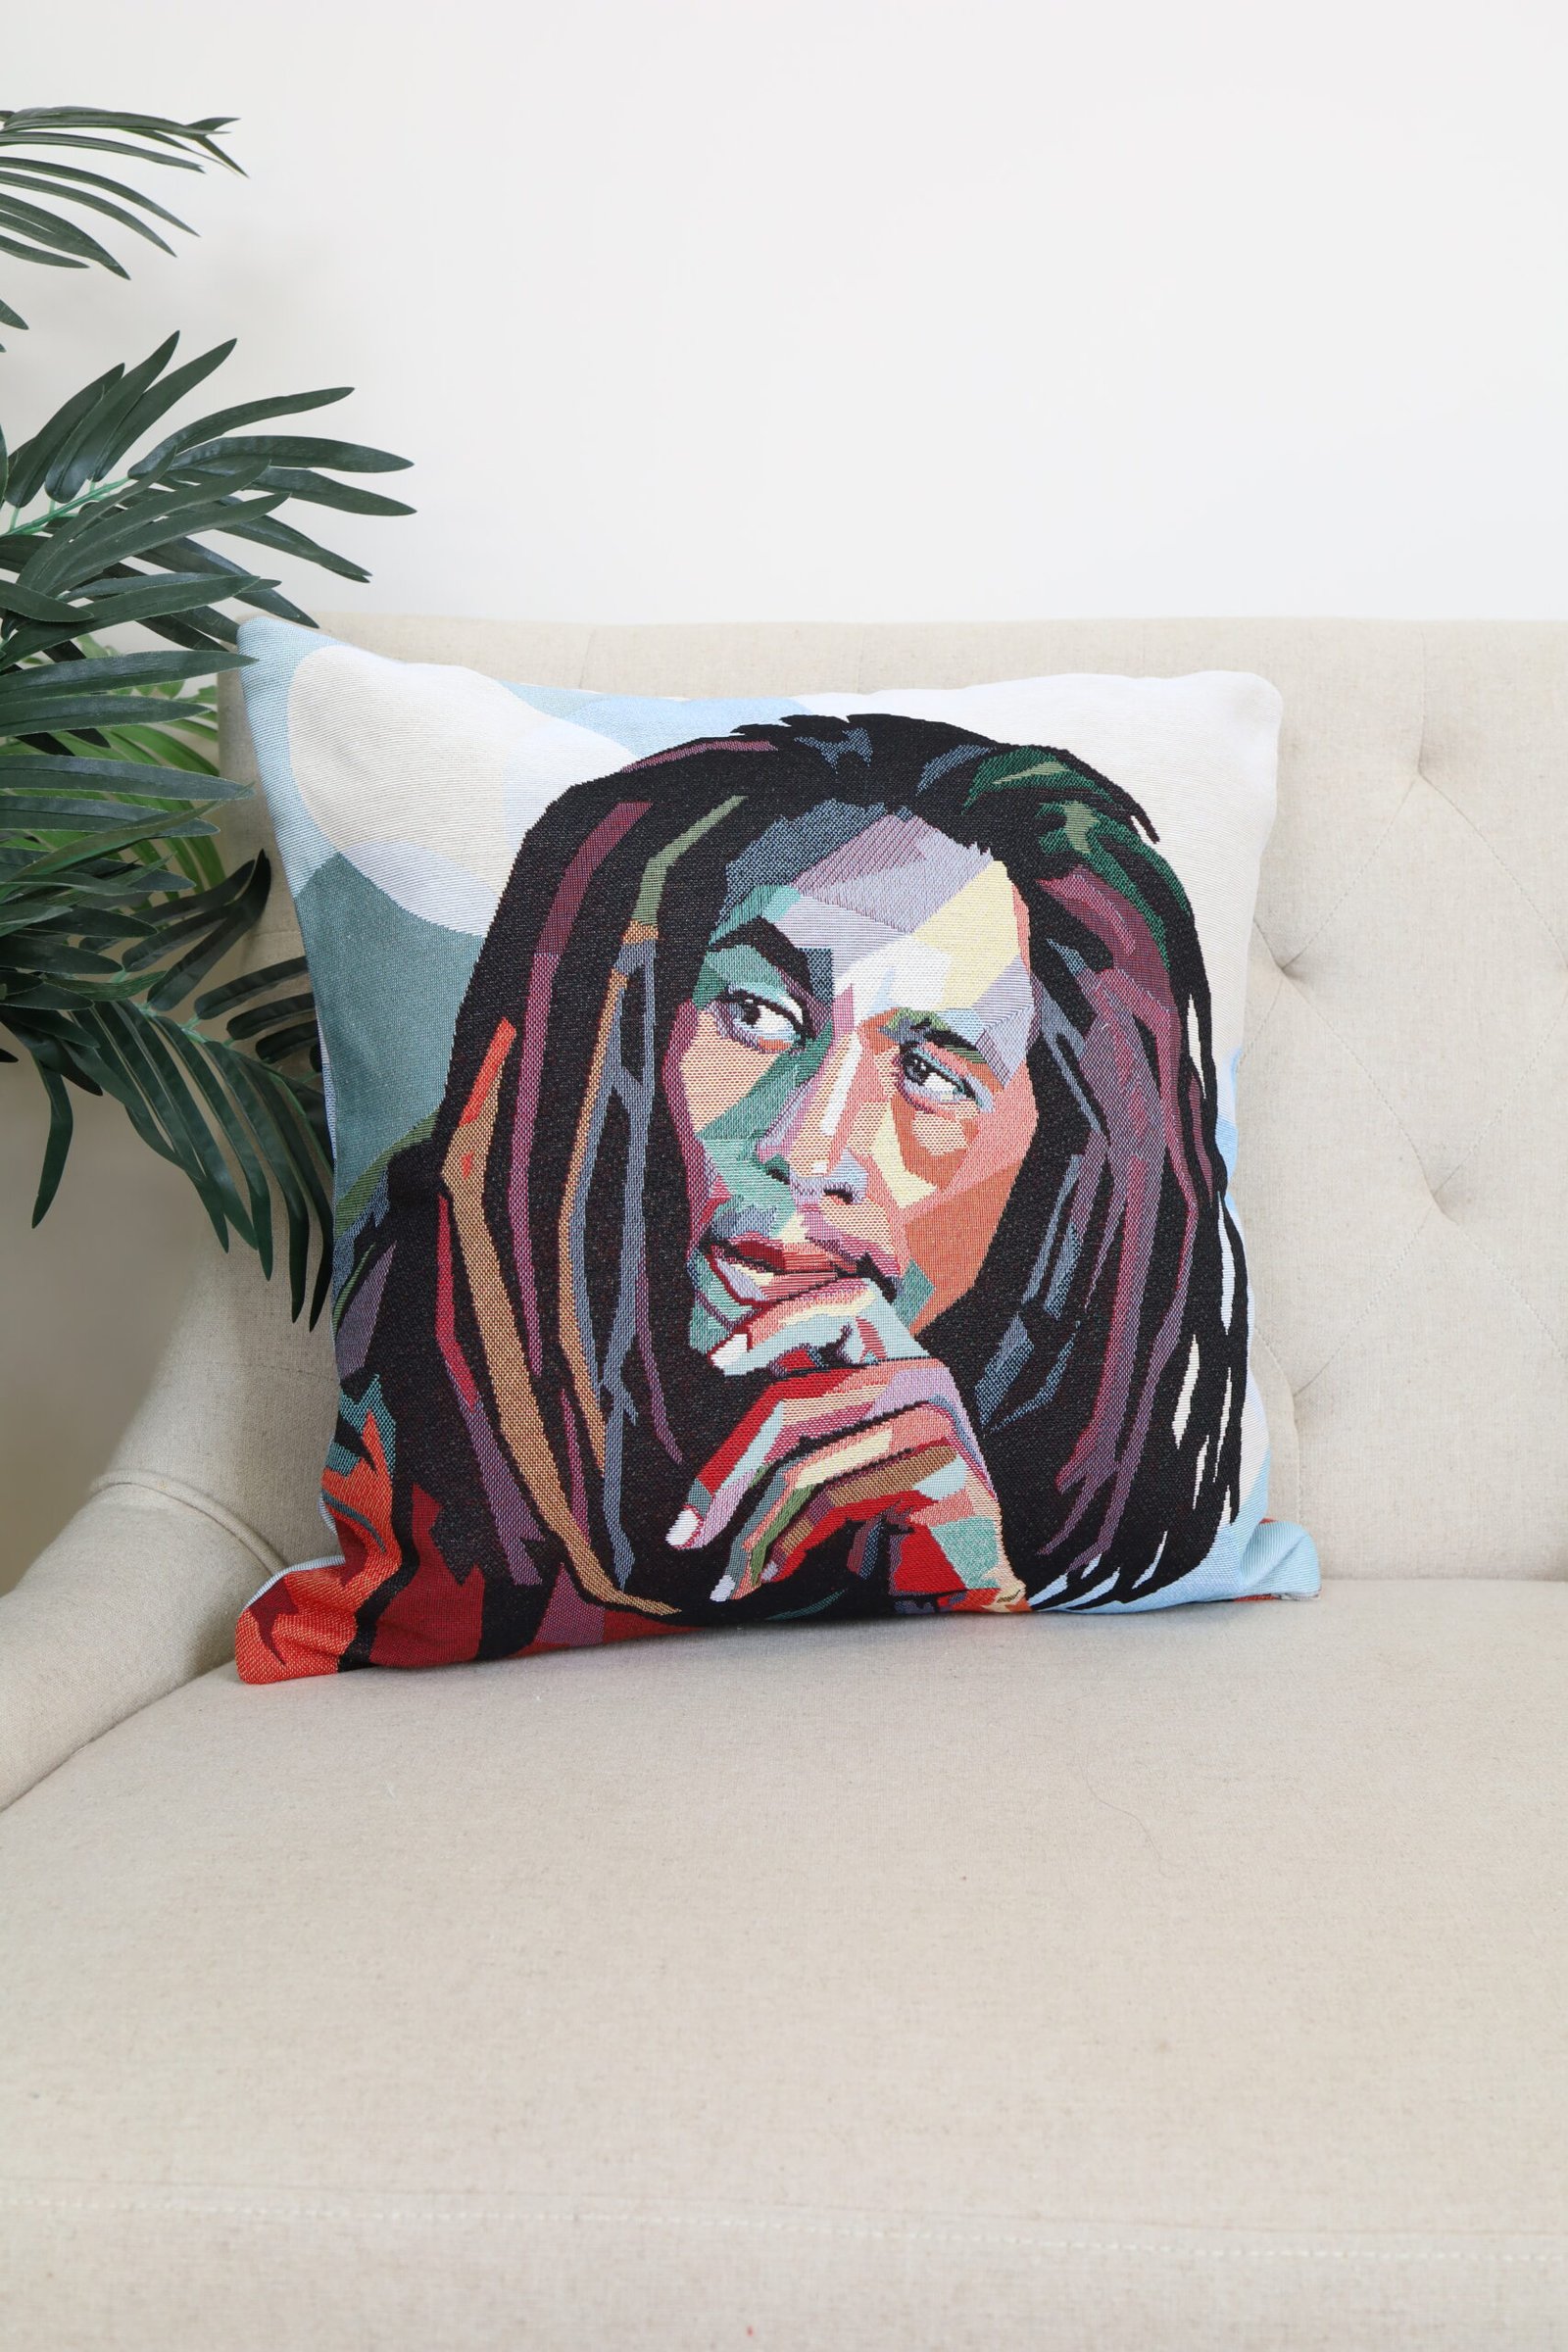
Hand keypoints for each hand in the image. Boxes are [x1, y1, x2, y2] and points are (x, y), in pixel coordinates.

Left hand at [667, 1277, 1026, 1612]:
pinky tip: (773, 1572)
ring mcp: (938, 1423)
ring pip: (806, 1469)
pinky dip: (790, 1543)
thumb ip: (808, 1405)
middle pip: (795, 1406)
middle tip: (682, 1535)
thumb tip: (719, 1358)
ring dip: (753, 1532)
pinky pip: (838, 1501)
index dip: (778, 1322)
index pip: (844, 1302)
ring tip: (728, 1576)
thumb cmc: (893, 1508)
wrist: (966, 1576)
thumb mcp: (851, 1443)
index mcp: (901, 1354)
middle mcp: (925, 1375)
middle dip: (726, 1475)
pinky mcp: (944, 1475)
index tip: (715, 1360)